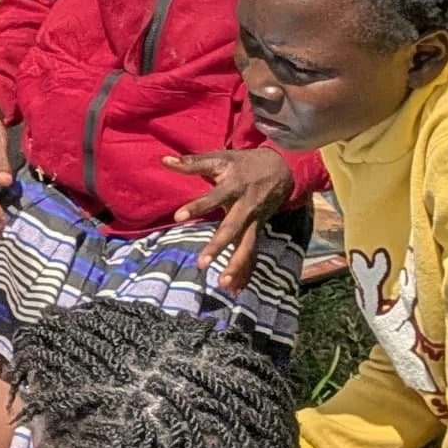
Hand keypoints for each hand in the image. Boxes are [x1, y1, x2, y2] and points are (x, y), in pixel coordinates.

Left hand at [165, 147, 294, 295]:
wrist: (283, 168)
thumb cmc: (244, 164)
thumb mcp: (221, 158)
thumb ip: (192, 162)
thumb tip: (165, 160)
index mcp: (234, 187)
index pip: (213, 198)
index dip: (197, 206)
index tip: (177, 217)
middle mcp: (247, 207)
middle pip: (232, 228)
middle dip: (219, 246)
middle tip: (202, 263)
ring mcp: (255, 221)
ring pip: (247, 246)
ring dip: (236, 265)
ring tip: (222, 283)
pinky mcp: (258, 230)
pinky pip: (253, 253)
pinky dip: (247, 271)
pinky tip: (236, 290)